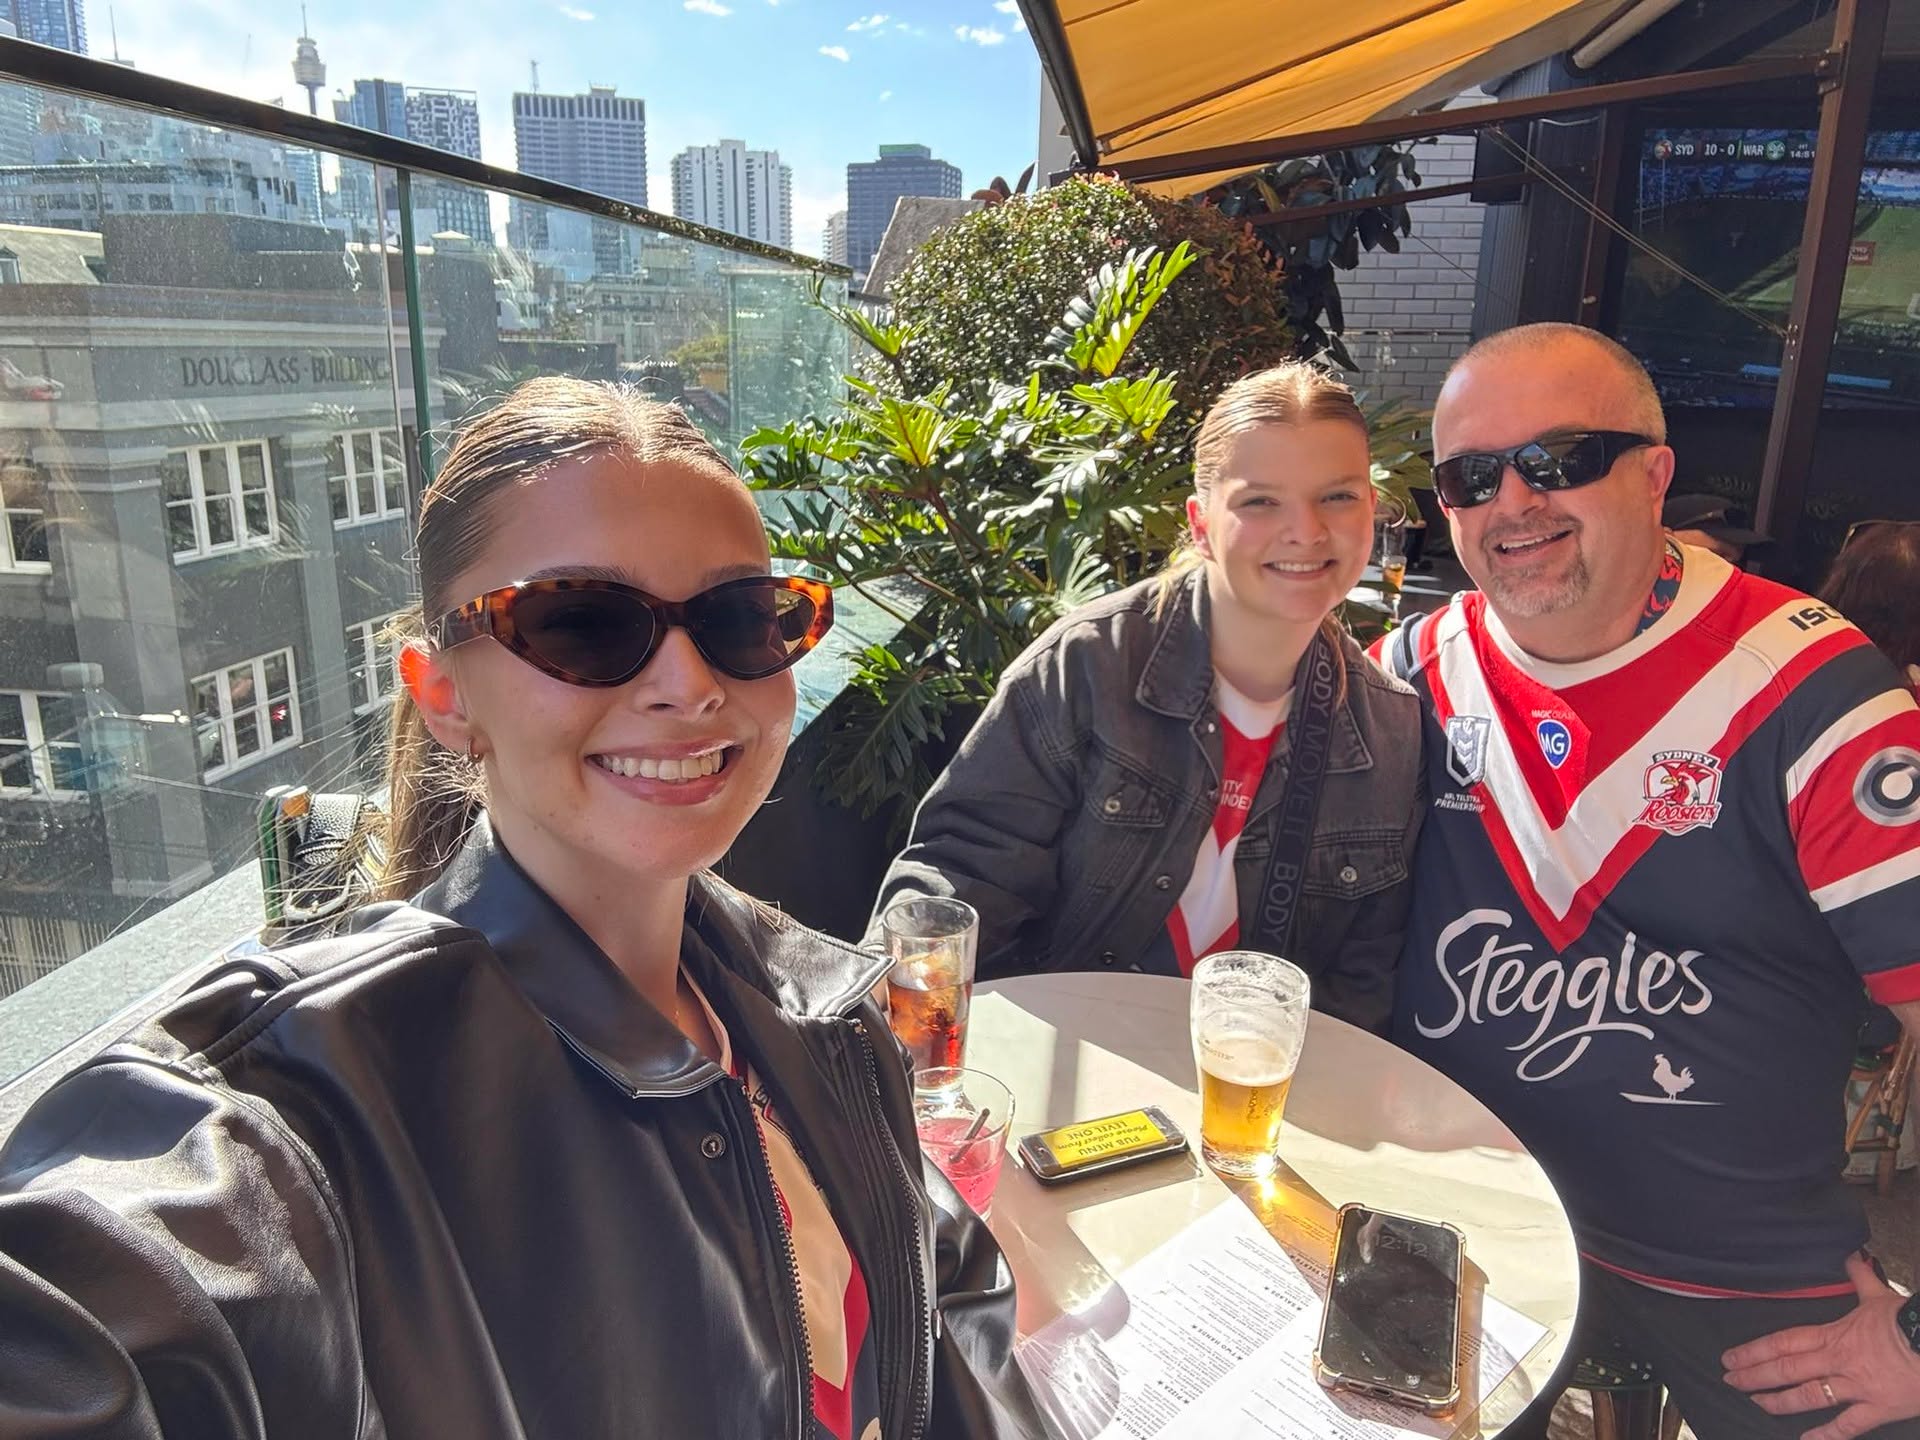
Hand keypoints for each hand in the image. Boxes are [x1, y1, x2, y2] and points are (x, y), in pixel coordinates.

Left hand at [1722, 1253, 1919, 1439]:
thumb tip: (1850, 1257)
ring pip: (1808, 1397)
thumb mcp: (1880, 1296)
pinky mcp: (1878, 1409)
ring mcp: (1856, 1387)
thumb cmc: (1910, 1321)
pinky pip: (1847, 1426)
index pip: (1783, 1342)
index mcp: (1834, 1335)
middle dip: (1755, 1376)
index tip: (1731, 1358)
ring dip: (1779, 1402)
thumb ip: (1860, 1279)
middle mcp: (1838, 1362)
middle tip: (1730, 1381)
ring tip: (1757, 1404)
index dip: (1754, 1351)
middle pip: (1787, 1369)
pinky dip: (1826, 1435)